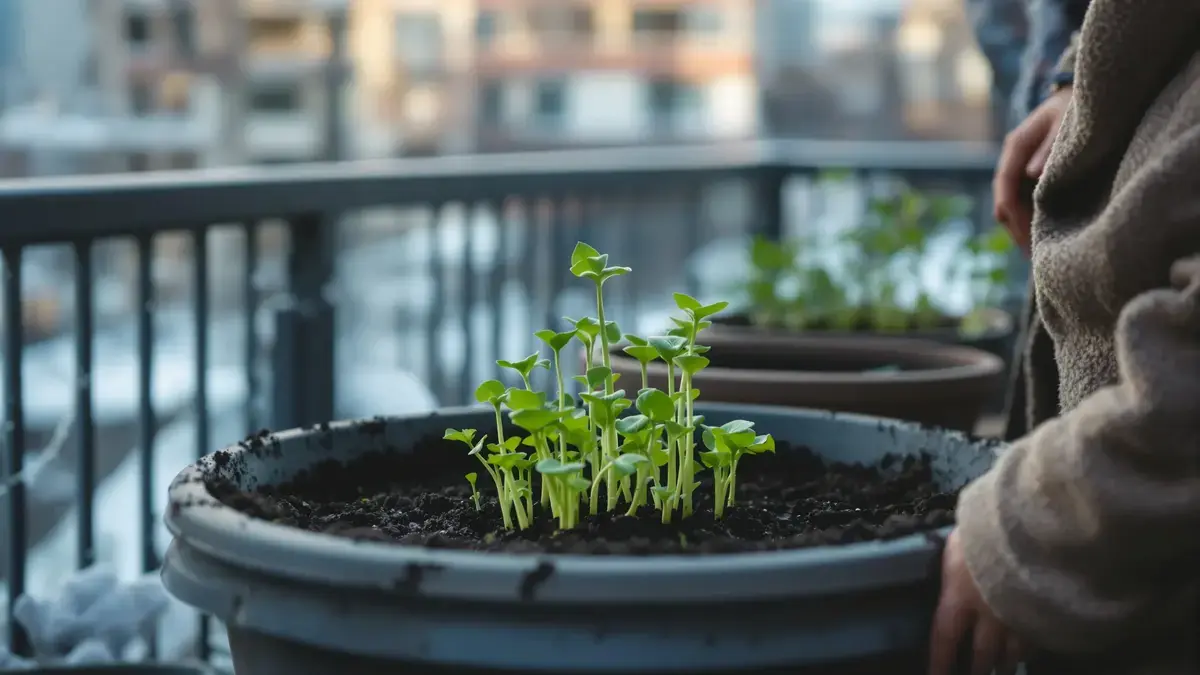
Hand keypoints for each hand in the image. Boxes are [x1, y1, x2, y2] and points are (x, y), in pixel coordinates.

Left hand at [929, 529, 1024, 674]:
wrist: (1033, 532)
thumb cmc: (986, 531)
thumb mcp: (959, 543)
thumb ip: (956, 562)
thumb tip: (952, 566)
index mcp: (959, 599)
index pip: (944, 640)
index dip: (940, 663)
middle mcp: (989, 619)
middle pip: (983, 655)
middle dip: (979, 669)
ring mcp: (1020, 619)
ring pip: (1014, 654)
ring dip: (1007, 663)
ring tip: (1005, 669)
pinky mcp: (1047, 616)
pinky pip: (1038, 640)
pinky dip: (1032, 647)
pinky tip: (1031, 648)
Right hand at [993, 87, 1072, 255]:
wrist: (1078, 95)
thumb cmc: (1075, 107)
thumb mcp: (1066, 123)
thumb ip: (1050, 148)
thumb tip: (1033, 175)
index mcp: (1015, 146)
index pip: (1004, 185)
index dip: (1012, 213)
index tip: (1025, 236)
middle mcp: (1013, 158)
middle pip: (1004, 200)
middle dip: (1015, 228)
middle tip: (1031, 255)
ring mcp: (1019, 167)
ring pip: (1011, 204)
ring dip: (1020, 227)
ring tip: (1035, 252)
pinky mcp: (1029, 174)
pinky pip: (1023, 201)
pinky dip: (1029, 219)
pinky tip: (1042, 235)